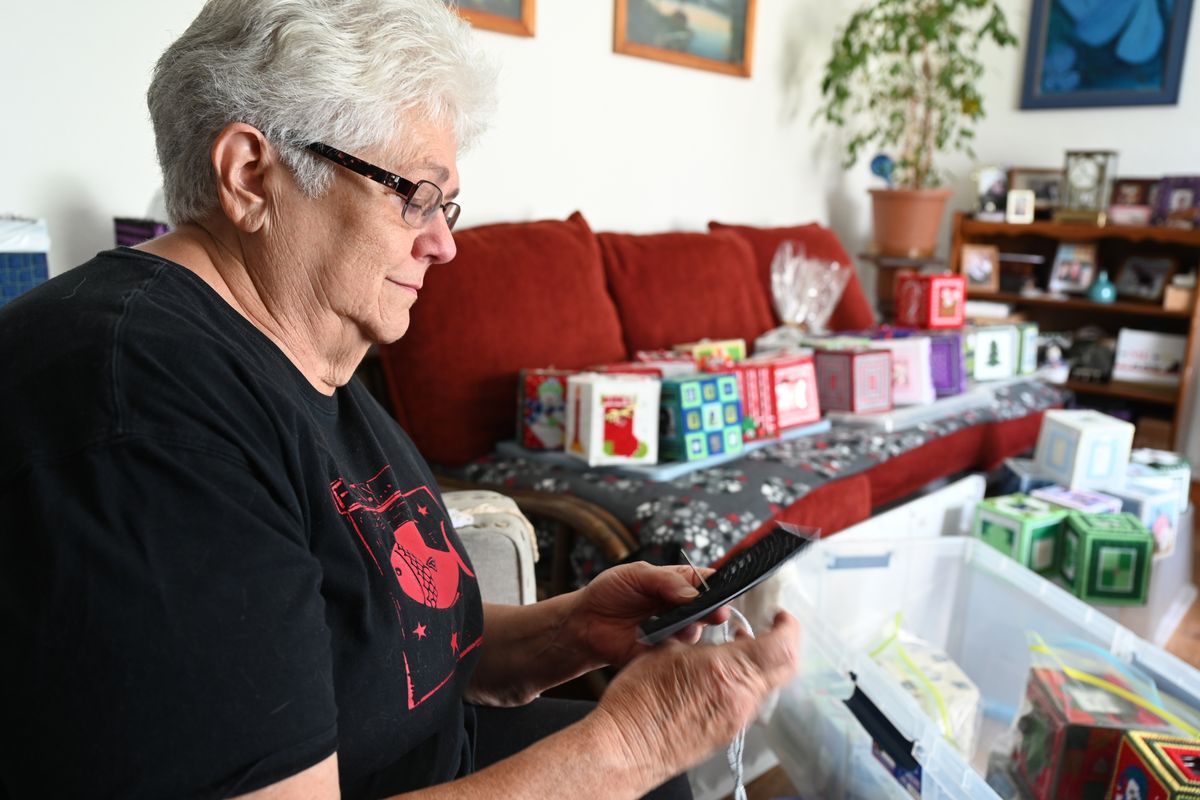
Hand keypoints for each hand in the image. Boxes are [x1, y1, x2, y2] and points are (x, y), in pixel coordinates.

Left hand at [561, 561, 731, 667]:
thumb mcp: (635, 575)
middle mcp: (681, 609)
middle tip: (713, 615)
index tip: (720, 592)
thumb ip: (664, 580)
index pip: (707, 583)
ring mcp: (674, 633)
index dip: (718, 587)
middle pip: (709, 611)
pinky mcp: (663, 655)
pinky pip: (677, 656)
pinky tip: (658, 642)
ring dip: (686, 630)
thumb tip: (691, 593)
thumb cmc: (610, 592)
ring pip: (695, 634)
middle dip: (713, 613)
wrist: (586, 622)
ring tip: (668, 625)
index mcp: (678, 584)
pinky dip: (671, 650)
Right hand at [589, 611, 800, 789]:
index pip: (782, 646)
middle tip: (768, 628)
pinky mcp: (727, 734)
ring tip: (736, 649)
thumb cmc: (638, 700)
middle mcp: (740, 698)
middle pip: (784, 667)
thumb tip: (710, 633)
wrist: (626, 747)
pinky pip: (749, 702)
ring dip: (760, 663)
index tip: (779, 615)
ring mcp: (736, 720)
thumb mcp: (667, 650)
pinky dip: (744, 682)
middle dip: (781, 643)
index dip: (788, 626)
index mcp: (727, 671)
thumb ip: (699, 640)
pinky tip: (719, 675)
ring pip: (767, 685)